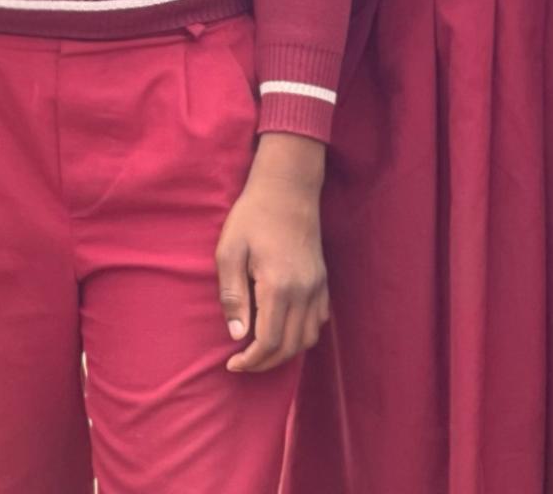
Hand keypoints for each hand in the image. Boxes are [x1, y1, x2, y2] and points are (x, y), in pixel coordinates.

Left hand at [217, 133, 328, 373]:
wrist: (287, 188)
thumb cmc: (253, 216)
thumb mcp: (229, 251)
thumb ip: (233, 296)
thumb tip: (238, 335)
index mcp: (278, 286)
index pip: (269, 341)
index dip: (250, 361)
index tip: (232, 364)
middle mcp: (304, 290)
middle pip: (290, 346)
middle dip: (265, 363)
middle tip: (243, 363)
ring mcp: (317, 285)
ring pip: (308, 337)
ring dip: (286, 351)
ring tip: (262, 351)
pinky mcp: (322, 278)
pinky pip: (319, 319)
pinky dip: (303, 334)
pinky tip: (283, 329)